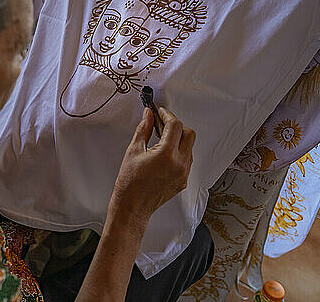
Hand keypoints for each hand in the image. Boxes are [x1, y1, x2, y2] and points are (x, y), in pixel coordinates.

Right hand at [110, 107, 194, 221]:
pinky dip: (179, 151)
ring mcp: (183, 173)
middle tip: (162, 123)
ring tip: (162, 138)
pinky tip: (165, 152)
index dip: (167, 115)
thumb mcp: (133, 151)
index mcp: (166, 155)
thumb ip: (143, 129)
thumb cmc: (129, 183)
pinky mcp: (184, 180)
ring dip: (179, 139)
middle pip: (189, 134)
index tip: (160, 112)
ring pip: (190, 147)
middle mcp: (179, 164)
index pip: (175, 126)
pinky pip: (187, 159)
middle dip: (177, 126)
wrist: (132, 206)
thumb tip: (148, 115)